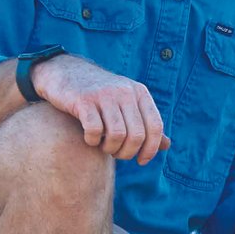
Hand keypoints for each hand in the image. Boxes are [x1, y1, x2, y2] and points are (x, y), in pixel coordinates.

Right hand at [34, 57, 167, 159]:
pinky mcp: (83, 100)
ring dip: (110, 149)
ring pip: (117, 135)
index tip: (141, 161)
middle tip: (116, 153)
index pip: (156, 126)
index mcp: (139, 92)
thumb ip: (146, 123)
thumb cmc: (100, 95)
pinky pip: (94, 131)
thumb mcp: (127, 103)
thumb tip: (167, 145)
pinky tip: (90, 139)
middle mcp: (125, 91)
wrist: (66, 72)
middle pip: (137, 135)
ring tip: (104, 146)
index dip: (151, 149)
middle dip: (127, 153)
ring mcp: (104, 95)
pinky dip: (93, 141)